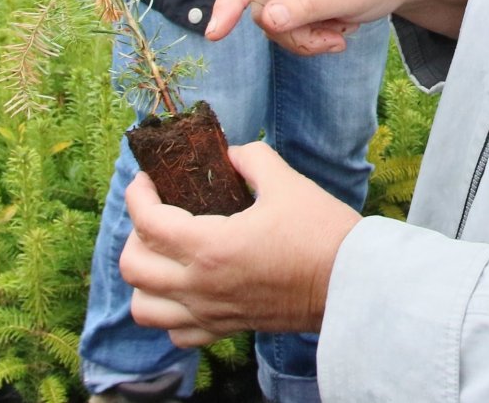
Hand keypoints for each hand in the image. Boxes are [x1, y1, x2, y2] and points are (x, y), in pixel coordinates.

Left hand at [119, 142, 360, 347]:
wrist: (355, 286)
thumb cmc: (322, 233)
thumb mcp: (285, 181)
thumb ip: (250, 159)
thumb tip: (230, 155)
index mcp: (210, 247)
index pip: (146, 223)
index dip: (137, 195)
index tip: (146, 180)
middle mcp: (202, 286)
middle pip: (133, 267)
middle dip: (133, 235)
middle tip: (156, 214)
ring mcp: (212, 313)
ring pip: (145, 308)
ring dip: (144, 279)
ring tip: (164, 255)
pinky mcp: (227, 328)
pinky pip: (177, 332)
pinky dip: (169, 312)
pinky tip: (186, 287)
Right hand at [205, 0, 406, 54]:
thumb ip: (309, 6)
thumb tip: (267, 20)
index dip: (231, 1)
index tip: (216, 32)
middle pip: (262, 7)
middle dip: (295, 33)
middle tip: (334, 41)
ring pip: (270, 24)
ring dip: (304, 39)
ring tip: (339, 34)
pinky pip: (281, 29)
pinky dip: (307, 39)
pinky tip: (333, 30)